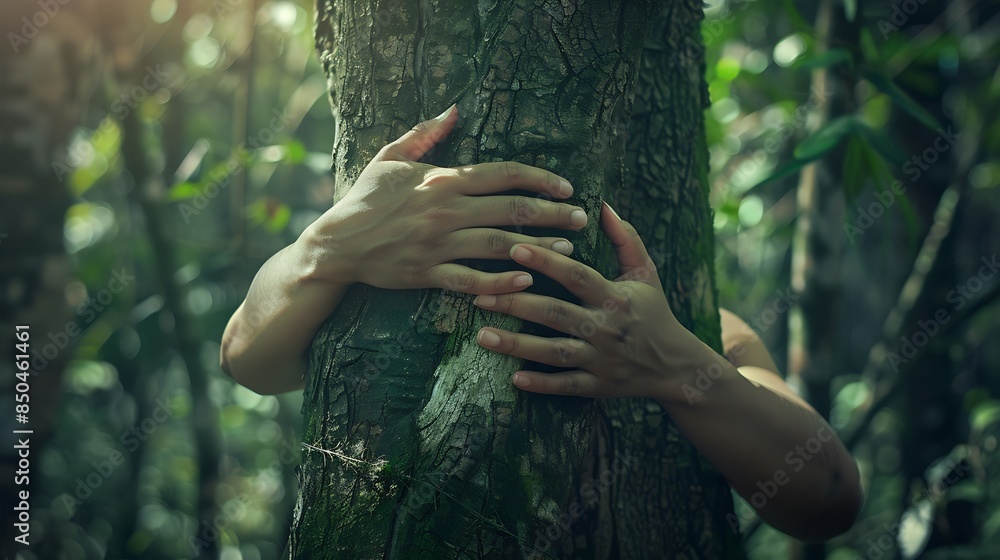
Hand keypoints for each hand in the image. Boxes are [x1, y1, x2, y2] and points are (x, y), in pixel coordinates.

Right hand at [299, 104, 588, 293]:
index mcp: (441, 180)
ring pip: (498, 244)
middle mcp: (444, 210)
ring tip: (569, 249)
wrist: (335, 244)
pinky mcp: (427, 273)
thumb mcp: (390, 157)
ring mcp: (437, 244)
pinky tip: (525, 279)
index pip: (502, 174)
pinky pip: (470, 279)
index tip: (566, 186)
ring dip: (538, 247)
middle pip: (510, 209)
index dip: (539, 178)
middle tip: (582, 217)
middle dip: (552, 213)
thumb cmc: (364, 199)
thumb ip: (425, 133)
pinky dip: (499, 281)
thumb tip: (454, 109)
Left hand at [472, 202, 706, 400]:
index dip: (547, 262)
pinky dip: (541, 384)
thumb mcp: (645, 271)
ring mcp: (601, 360)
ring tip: (483, 336)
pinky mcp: (597, 386)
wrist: (676, 366)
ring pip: (553, 352)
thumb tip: (601, 204)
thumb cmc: (653, 311)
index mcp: (615, 298)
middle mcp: (606, 329)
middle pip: (555, 314)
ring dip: (517, 345)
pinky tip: (513, 378)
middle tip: (480, 296)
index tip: (516, 247)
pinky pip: (565, 386)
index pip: (577, 276)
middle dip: (516, 304)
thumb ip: (624, 237)